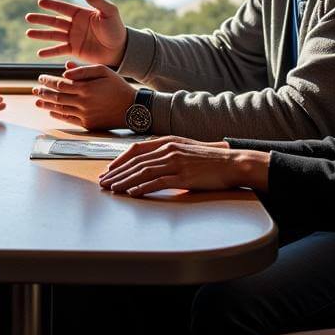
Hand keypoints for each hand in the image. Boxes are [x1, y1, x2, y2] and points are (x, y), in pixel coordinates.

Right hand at [25, 0, 126, 64]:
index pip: (63, 8)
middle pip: (54, 21)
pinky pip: (59, 50)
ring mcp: (73, 38)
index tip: (40, 2)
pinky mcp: (75, 50)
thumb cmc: (116, 28)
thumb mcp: (109, 12)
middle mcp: (74, 25)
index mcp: (81, 14)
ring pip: (53, 35)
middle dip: (41, 19)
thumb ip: (97, 1)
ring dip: (41, 35)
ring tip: (28, 33)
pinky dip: (49, 52)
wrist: (121, 49)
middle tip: (28, 17)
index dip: (51, 5)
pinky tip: (39, 53)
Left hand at [32, 60, 134, 129]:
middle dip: (44, 92)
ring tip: (37, 101)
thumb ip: (83, 70)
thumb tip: (64, 70)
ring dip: (47, 104)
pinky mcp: (88, 124)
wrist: (133, 109)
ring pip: (60, 109)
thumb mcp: (103, 71)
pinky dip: (58, 115)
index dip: (48, 81)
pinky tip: (51, 111)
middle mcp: (83, 102)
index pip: (61, 84)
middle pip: (57, 97)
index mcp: (86, 87)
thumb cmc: (118, 86)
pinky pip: (69, 119)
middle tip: (34, 89)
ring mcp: (85, 115)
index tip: (40, 77)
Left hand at [98, 137, 268, 197]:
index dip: (120, 160)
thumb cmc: (209, 158)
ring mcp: (175, 162)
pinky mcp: (183, 176)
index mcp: (167, 141)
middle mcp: (168, 149)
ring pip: (143, 172)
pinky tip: (133, 193)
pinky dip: (143, 187)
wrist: (231, 162)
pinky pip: (158, 182)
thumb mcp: (184, 149)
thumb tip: (150, 163)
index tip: (109, 170)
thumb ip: (167, 153)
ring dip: (125, 181)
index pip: (136, 149)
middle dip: (117, 173)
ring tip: (112, 189)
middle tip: (103, 182)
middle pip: (136, 161)